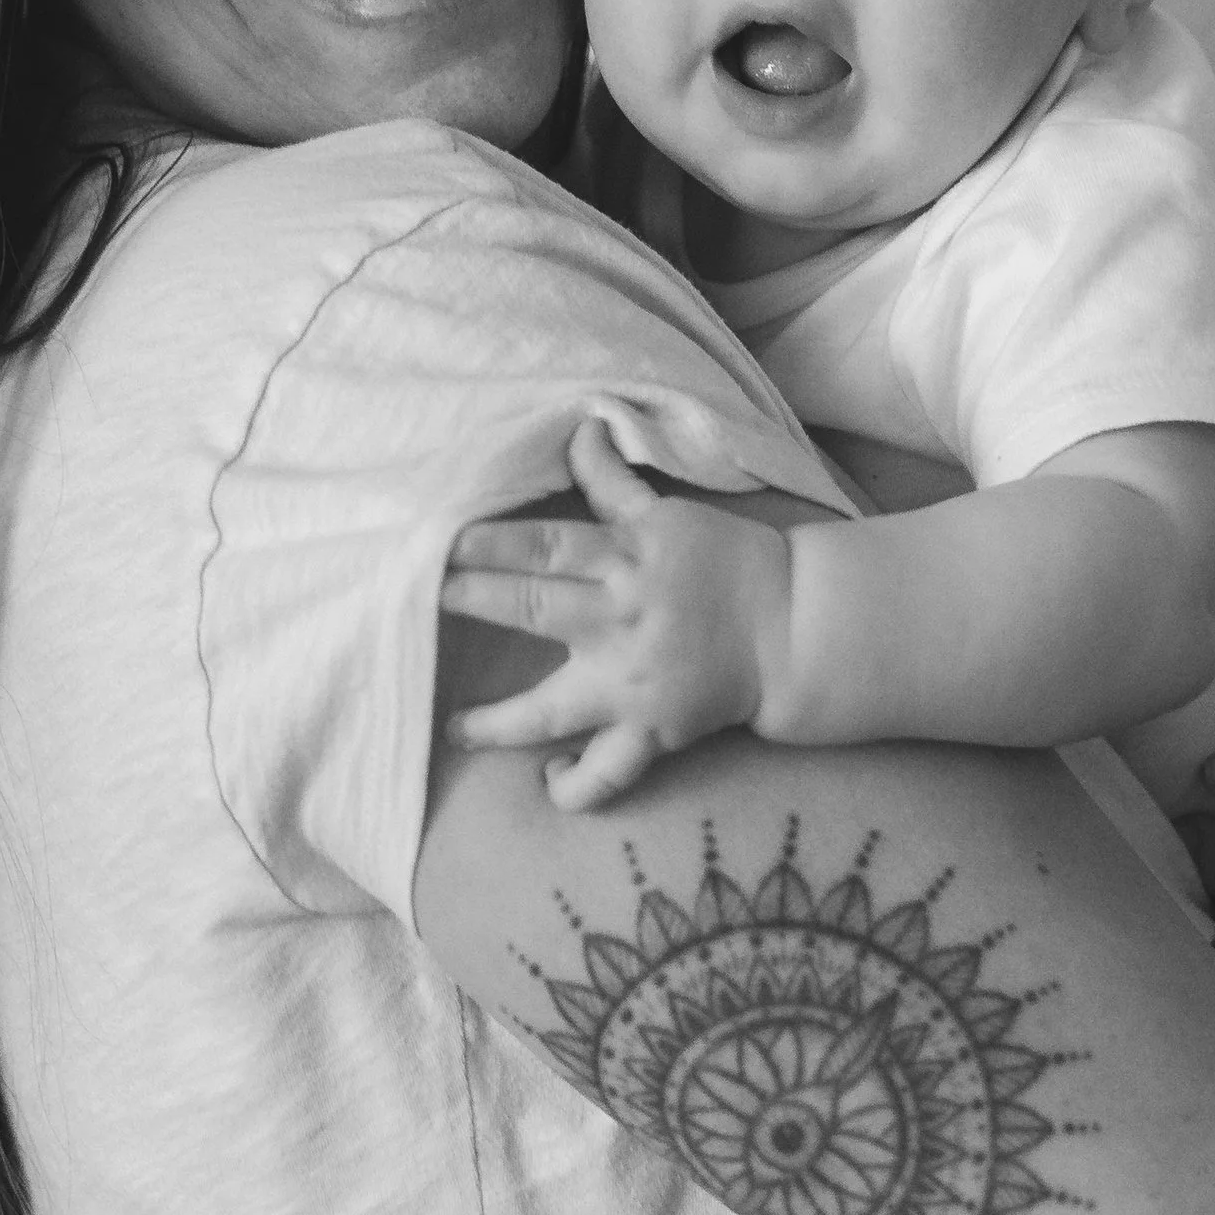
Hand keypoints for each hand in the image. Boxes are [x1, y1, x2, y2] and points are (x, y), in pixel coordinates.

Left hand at [440, 417, 791, 810]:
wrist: (791, 629)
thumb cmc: (726, 563)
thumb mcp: (669, 513)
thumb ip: (613, 482)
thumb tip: (578, 429)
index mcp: (625, 560)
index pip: (545, 545)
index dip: (490, 543)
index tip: (440, 540)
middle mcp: (621, 620)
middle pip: (533, 608)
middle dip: (474, 600)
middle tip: (422, 599)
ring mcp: (633, 684)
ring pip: (553, 710)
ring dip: (499, 722)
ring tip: (458, 728)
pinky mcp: (652, 732)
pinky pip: (610, 772)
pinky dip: (578, 786)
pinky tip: (549, 780)